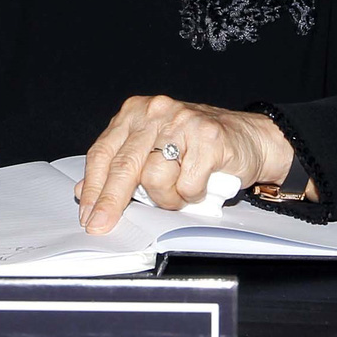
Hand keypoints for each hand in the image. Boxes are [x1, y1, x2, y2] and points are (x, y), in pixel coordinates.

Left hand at [76, 95, 295, 233]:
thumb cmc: (198, 146)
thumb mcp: (153, 150)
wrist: (249, 139)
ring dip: (166, 198)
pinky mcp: (209, 137)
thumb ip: (121, 167)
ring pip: (155, 177)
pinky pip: (187, 183)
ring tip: (178, 193)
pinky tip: (200, 185)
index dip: (93, 187)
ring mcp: (183, 122)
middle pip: (124, 165)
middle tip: (102, 225)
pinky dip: (191, 194)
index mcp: (135, 113)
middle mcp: (156, 112)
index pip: (104, 152)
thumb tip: (87, 193)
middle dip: (111, 201)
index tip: (88, 214)